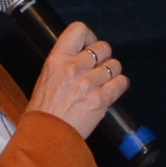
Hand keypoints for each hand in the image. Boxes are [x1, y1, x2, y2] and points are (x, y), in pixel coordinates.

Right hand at [25, 21, 127, 139]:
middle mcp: (74, 67)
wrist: (46, 136)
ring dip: (112, 73)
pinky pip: (121, 82)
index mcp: (57, 59)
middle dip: (104, 57)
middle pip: (103, 47)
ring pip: (115, 65)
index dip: (89, 36)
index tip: (89, 46)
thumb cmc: (43, 110)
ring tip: (103, 82)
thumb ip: (64, 63)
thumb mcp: (46, 78)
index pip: (79, 29)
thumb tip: (82, 54)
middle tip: (98, 68)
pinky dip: (120, 85)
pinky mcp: (101, 100)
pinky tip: (112, 90)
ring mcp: (89, 83)